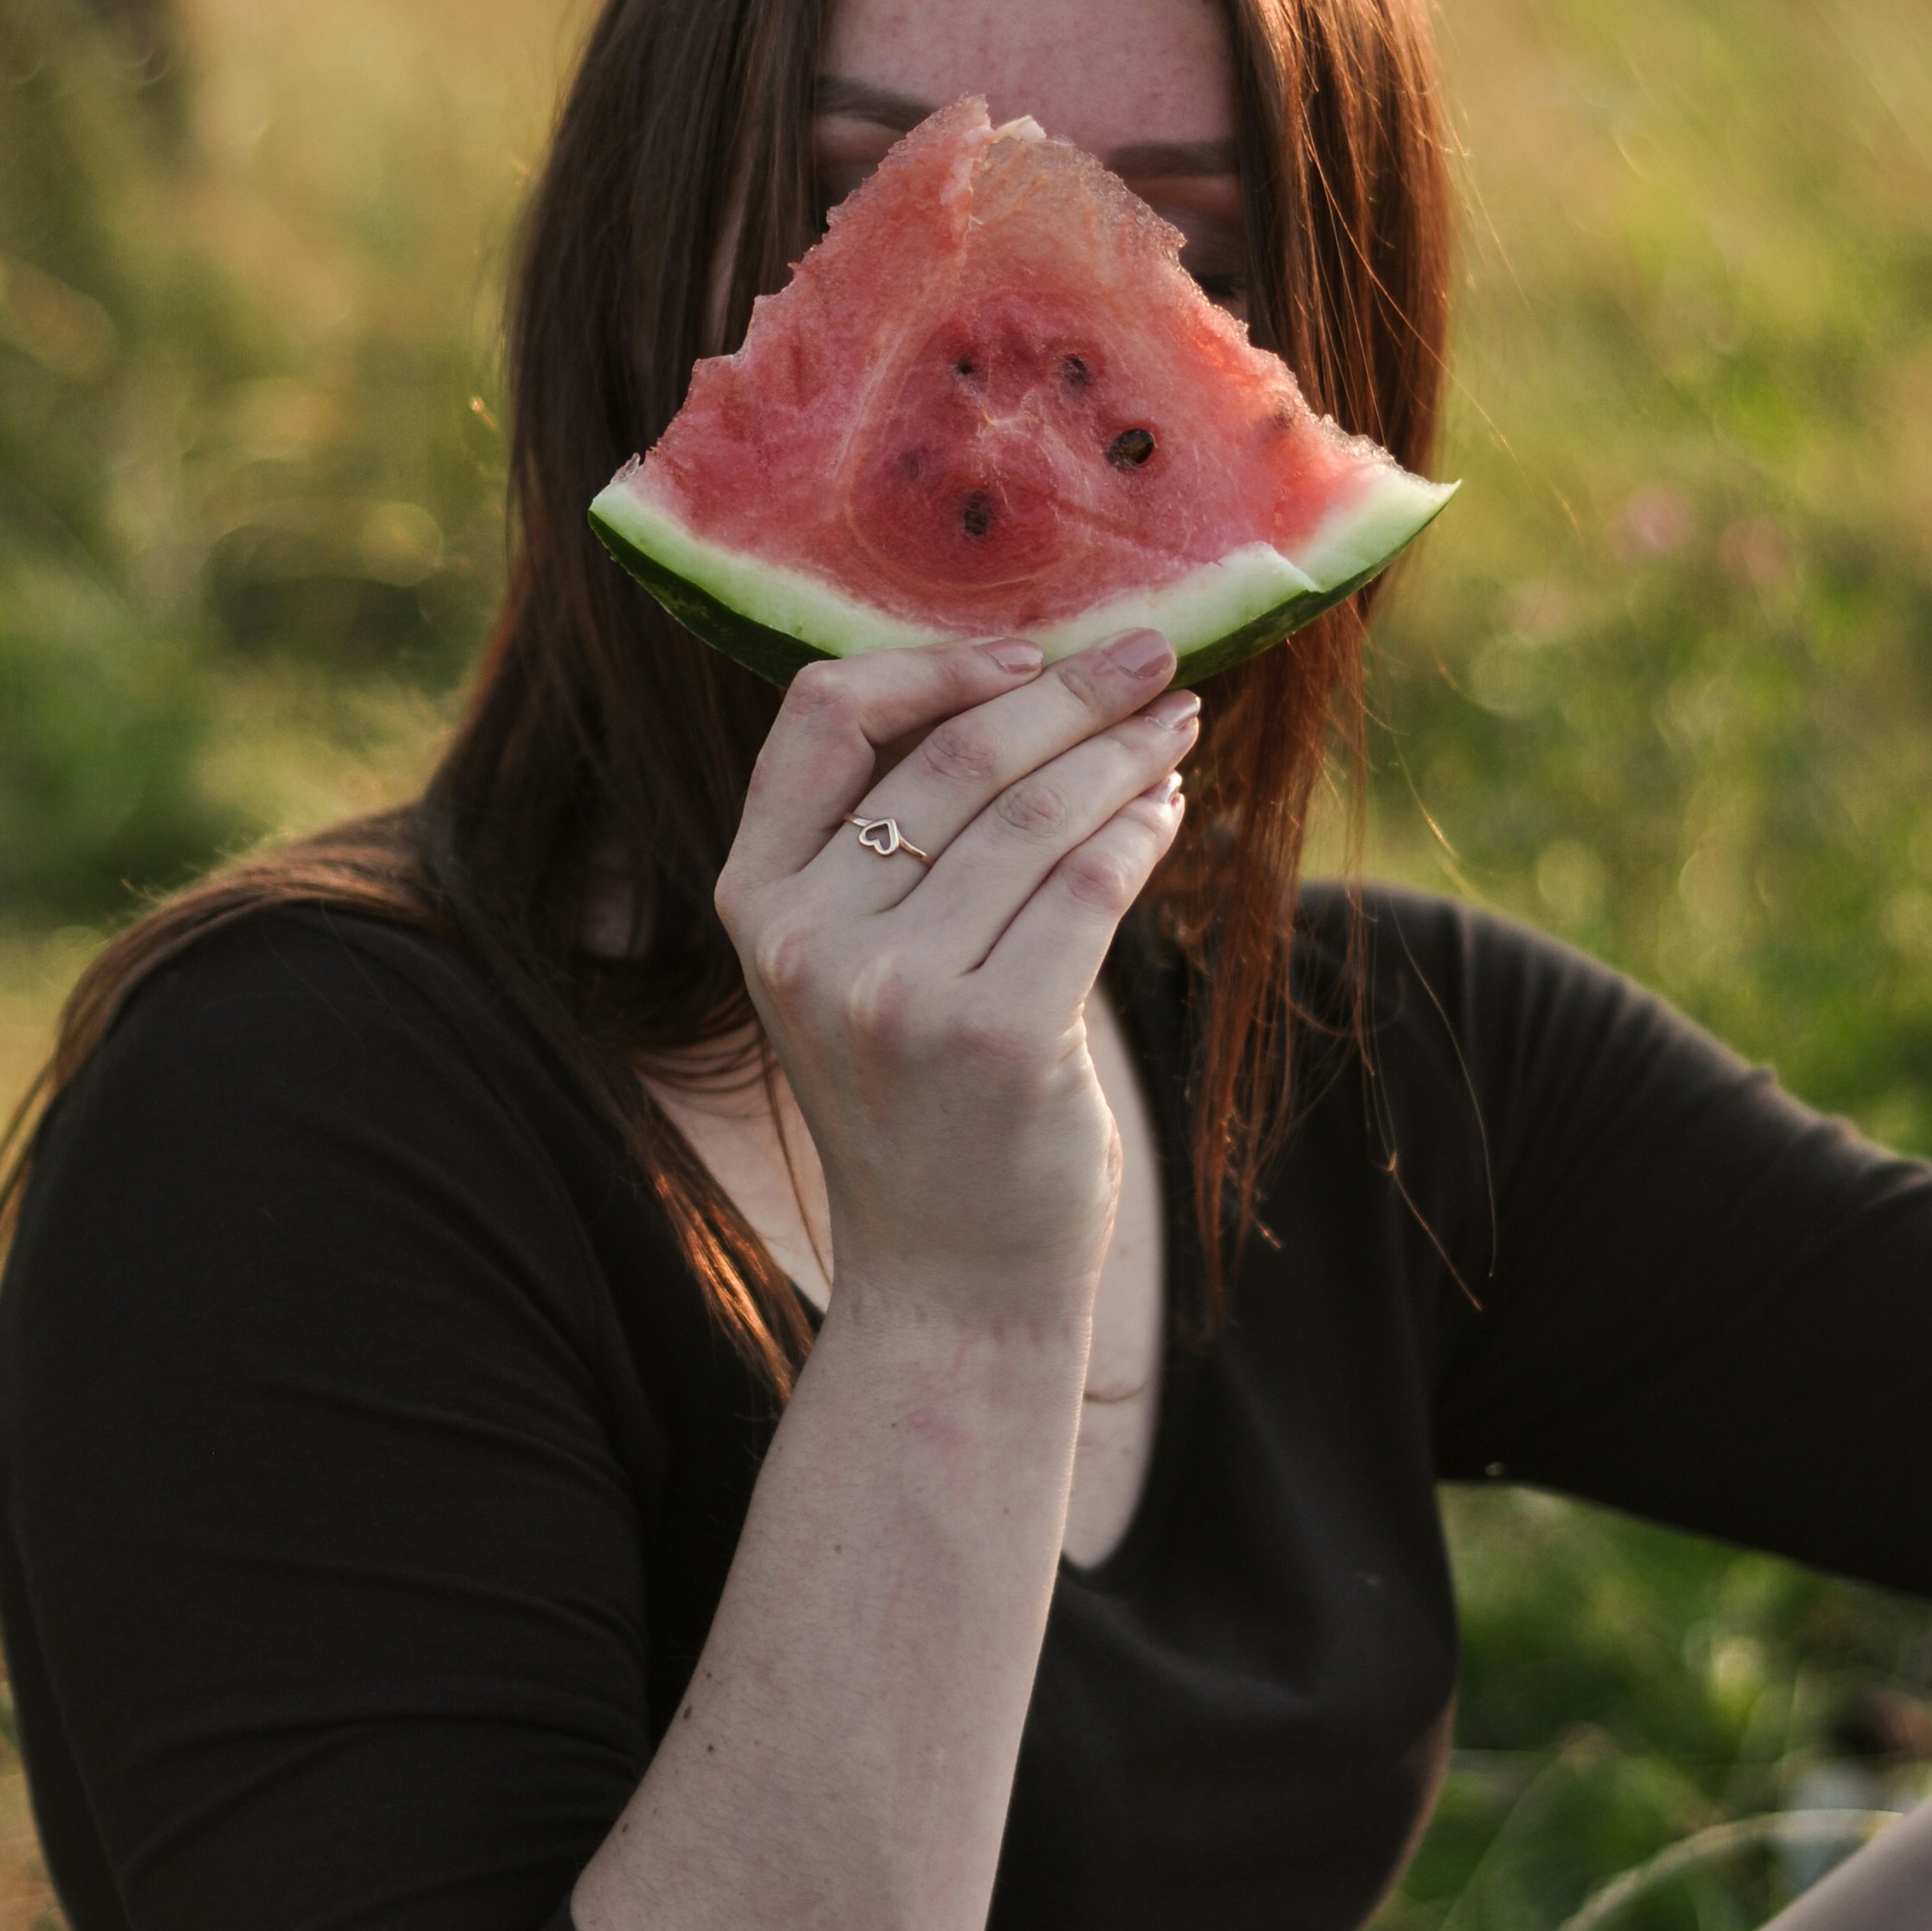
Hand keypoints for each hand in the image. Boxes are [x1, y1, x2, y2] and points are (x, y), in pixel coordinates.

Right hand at [715, 632, 1198, 1324]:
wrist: (951, 1278)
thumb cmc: (922, 1102)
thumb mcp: (850, 966)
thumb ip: (891, 842)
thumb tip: (1025, 686)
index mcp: (754, 899)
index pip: (820, 717)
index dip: (932, 663)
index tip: (1026, 651)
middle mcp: (806, 940)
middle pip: (955, 753)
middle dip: (1071, 690)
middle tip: (1152, 654)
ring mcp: (895, 993)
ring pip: (1035, 813)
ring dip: (1125, 754)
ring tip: (1177, 728)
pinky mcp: (995, 1038)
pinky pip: (1089, 886)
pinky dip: (1144, 833)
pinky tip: (1171, 812)